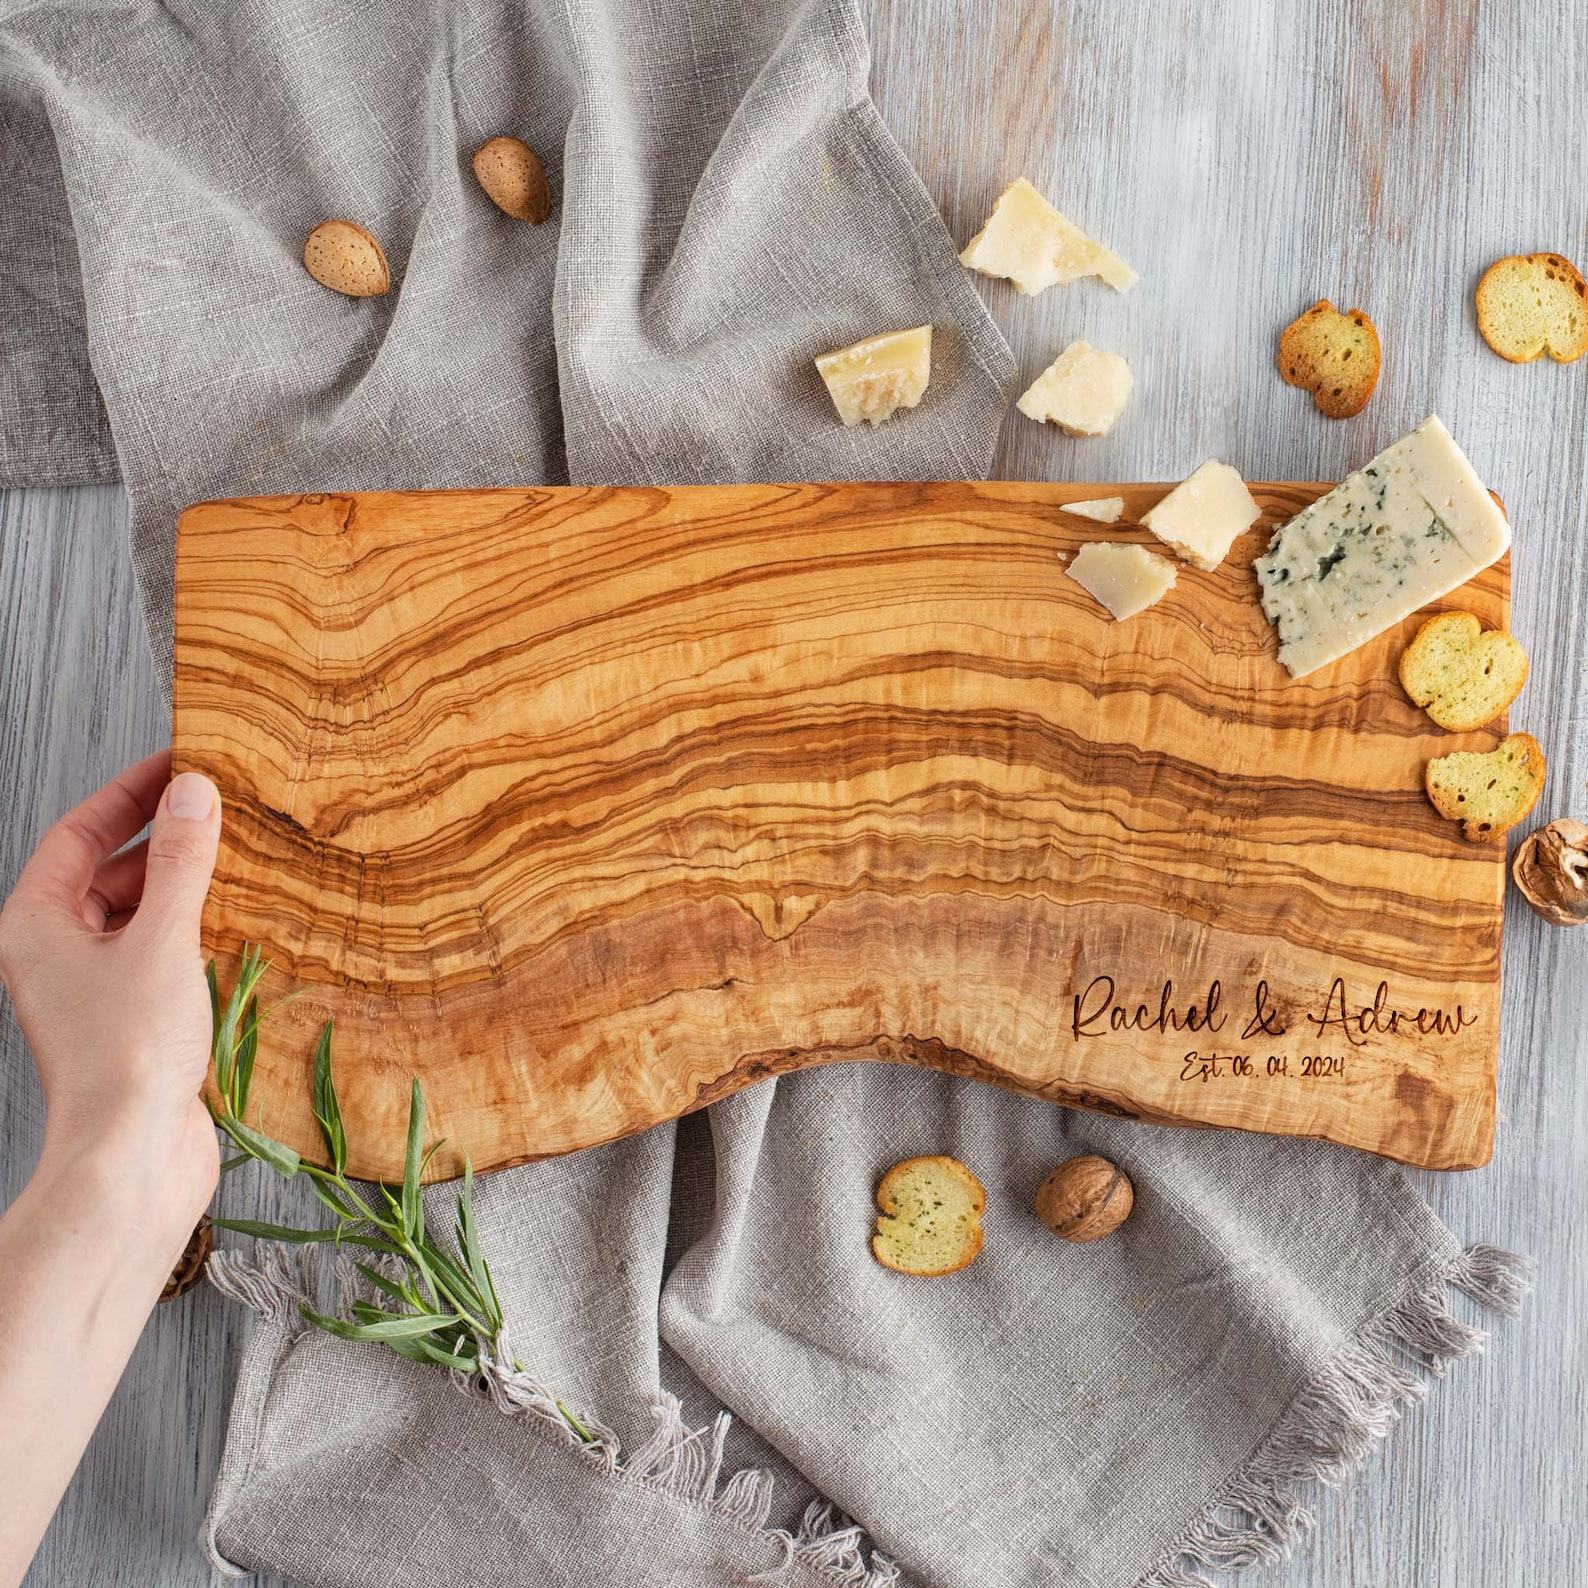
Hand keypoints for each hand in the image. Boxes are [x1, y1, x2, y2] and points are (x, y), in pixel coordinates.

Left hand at [0, 752, 222, 1247]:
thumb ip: (181, 861)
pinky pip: (163, 952)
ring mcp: (93, 988)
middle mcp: (55, 952)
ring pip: (140, 912)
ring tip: (243, 856)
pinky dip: (198, 929)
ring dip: (187, 884)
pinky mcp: (132, 1020)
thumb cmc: (127, 1056)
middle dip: (165, 836)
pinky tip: (244, 920)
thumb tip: (194, 791)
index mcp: (36, 924)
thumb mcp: (162, 940)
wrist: (131, 1160)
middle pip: (109, 869)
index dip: (131, 791)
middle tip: (224, 803)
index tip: (183, 759)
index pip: (79, 832)